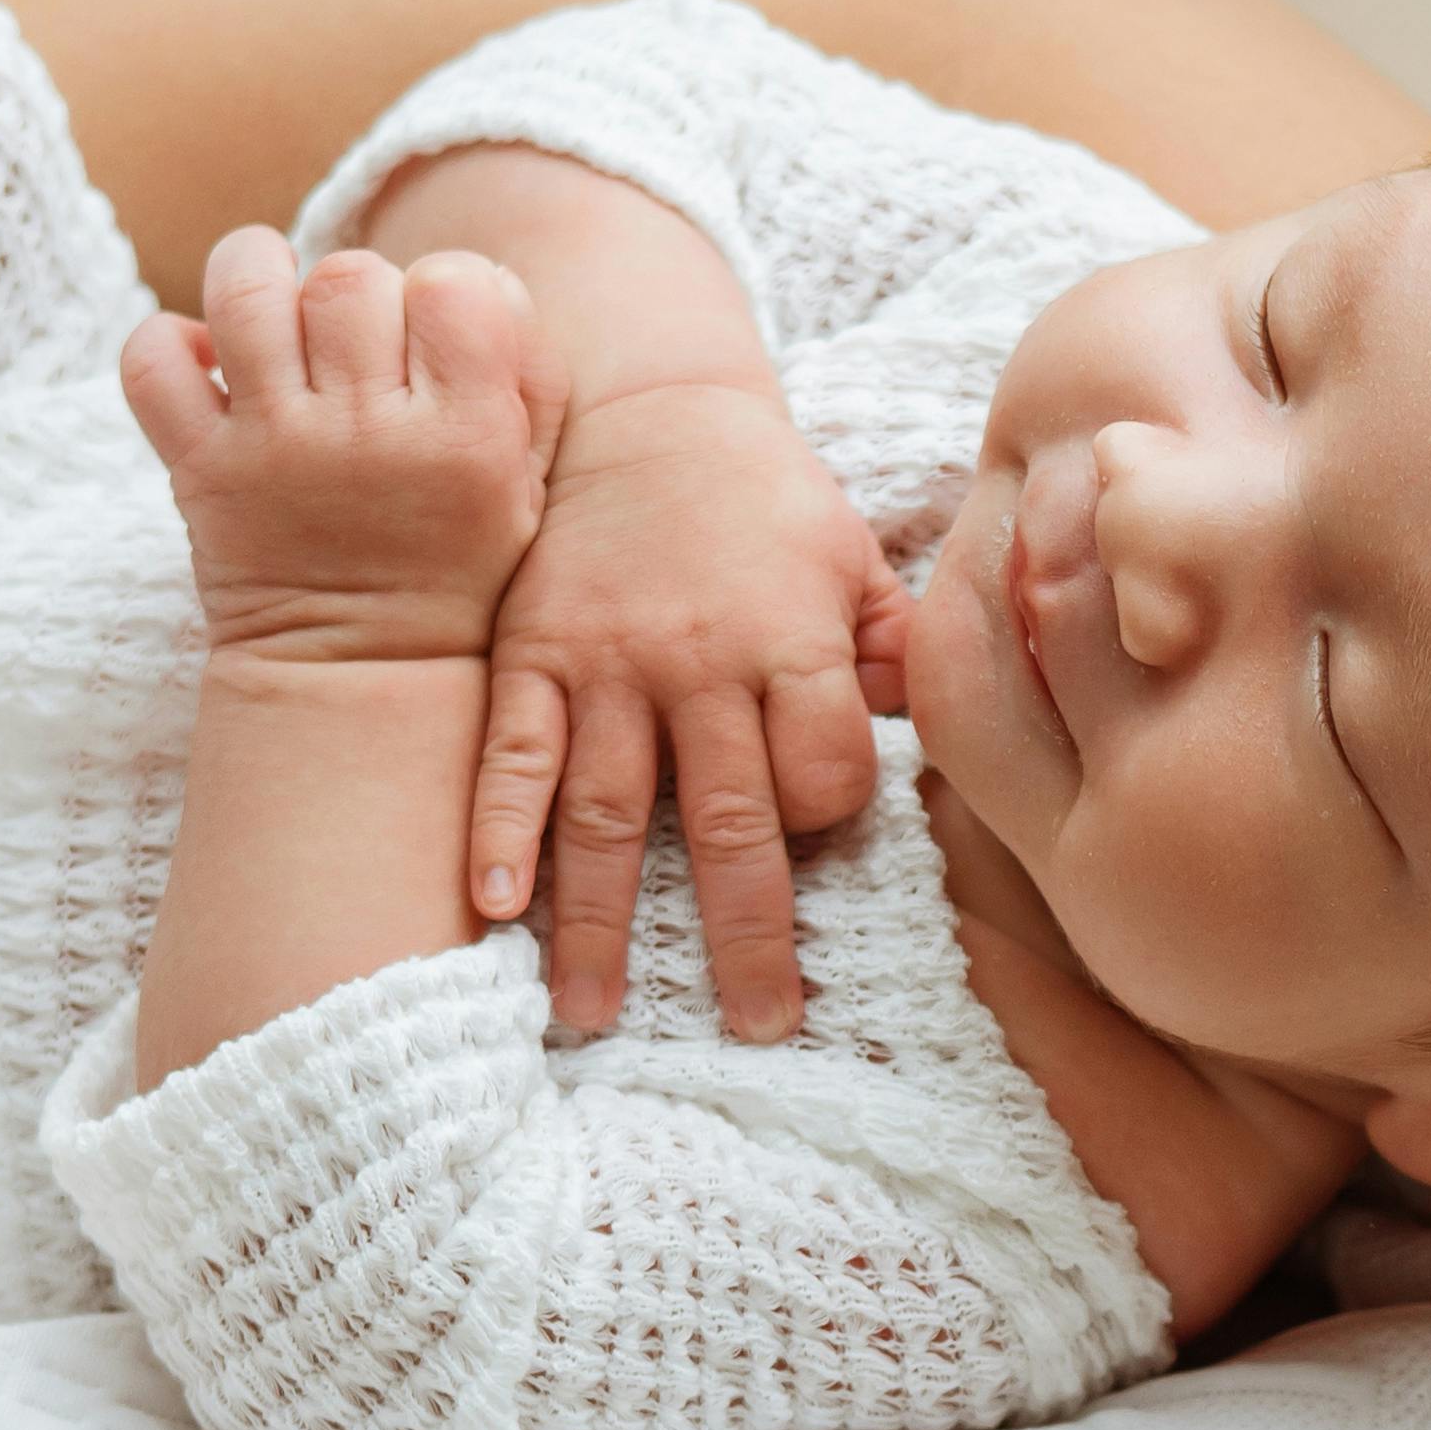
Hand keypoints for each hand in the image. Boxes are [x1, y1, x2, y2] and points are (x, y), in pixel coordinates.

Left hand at [119, 229, 561, 672]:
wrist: (364, 675)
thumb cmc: (457, 561)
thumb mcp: (526, 481)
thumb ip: (527, 374)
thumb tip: (482, 277)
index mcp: (466, 438)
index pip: (453, 285)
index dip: (443, 288)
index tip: (433, 333)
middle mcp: (368, 437)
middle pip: (348, 279)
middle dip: (353, 292)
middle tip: (356, 343)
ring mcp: (275, 451)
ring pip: (245, 288)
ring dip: (256, 273)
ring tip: (275, 312)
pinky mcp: (201, 471)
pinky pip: (153, 362)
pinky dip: (167, 341)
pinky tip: (210, 362)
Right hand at [479, 378, 900, 1043]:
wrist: (642, 405)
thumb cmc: (764, 497)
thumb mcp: (851, 551)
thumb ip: (892, 646)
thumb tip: (936, 727)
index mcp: (791, 641)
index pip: (825, 773)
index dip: (830, 817)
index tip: (817, 831)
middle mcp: (698, 664)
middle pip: (729, 821)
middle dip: (745, 934)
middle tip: (755, 1024)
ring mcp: (606, 665)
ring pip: (606, 812)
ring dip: (600, 920)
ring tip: (593, 1014)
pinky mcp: (531, 656)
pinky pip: (512, 756)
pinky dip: (498, 832)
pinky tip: (493, 909)